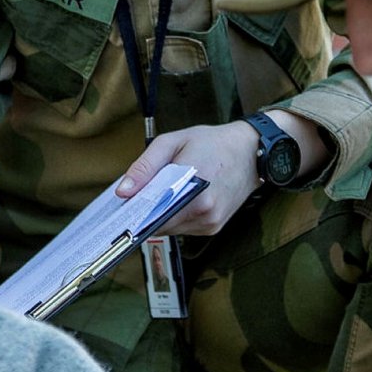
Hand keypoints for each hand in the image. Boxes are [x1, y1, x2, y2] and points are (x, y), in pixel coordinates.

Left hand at [115, 121, 261, 235]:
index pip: (152, 211)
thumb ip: (146, 166)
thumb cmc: (212, 143)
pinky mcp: (213, 228)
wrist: (251, 152)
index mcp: (194, 185)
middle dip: (146, 212)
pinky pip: (183, 229)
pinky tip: (178, 200)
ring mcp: (210, 222)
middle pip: (159, 223)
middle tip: (138, 196)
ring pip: (170, 228)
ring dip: (161, 216)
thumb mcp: (173, 142)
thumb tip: (123, 191)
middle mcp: (204, 210)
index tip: (120, 207)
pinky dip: (175, 218)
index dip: (134, 211)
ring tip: (161, 194)